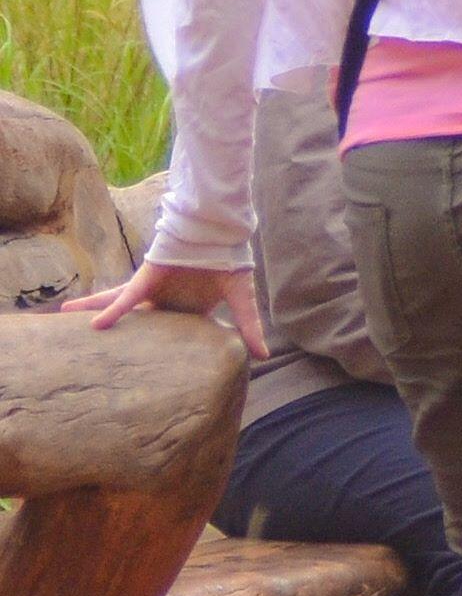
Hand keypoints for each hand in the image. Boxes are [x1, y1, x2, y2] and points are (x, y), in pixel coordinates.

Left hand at [66, 263, 267, 359]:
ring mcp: (150, 291)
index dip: (152, 344)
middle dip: (112, 329)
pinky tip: (94, 325)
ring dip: (91, 311)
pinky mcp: (145, 282)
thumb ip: (248, 327)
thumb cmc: (230, 261)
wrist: (219, 234)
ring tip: (64, 316)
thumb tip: (264, 356)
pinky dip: (111, 312)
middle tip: (86, 342)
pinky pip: (125, 299)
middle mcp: (162, 302)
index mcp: (184, 309)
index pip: (165, 331)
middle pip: (133, 321)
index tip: (139, 361)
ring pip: (116, 306)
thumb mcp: (241, 299)